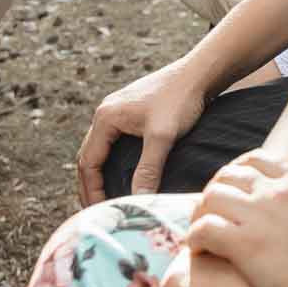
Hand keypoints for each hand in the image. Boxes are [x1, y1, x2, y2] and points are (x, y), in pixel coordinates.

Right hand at [78, 57, 211, 203]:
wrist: (199, 73)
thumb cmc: (180, 100)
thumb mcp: (162, 137)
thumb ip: (148, 170)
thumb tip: (138, 201)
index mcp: (105, 118)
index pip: (88, 163)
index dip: (92, 191)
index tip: (101, 213)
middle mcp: (106, 112)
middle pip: (88, 157)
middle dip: (90, 187)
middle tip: (98, 213)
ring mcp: (117, 111)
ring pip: (99, 150)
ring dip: (99, 175)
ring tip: (106, 199)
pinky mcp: (130, 112)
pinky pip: (111, 143)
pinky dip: (110, 163)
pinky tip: (121, 176)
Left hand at [187, 143, 287, 286]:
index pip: (256, 159)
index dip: (239, 173)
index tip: (235, 191)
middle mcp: (276, 190)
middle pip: (228, 175)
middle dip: (216, 190)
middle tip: (213, 212)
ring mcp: (259, 216)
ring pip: (213, 197)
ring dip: (202, 211)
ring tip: (202, 230)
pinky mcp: (245, 246)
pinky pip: (205, 229)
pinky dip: (196, 237)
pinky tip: (199, 250)